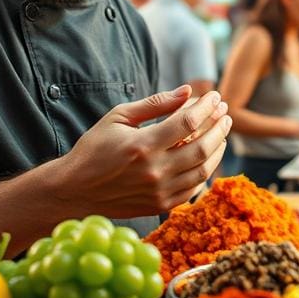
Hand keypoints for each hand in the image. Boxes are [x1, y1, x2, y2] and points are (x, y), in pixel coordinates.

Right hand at [51, 86, 230, 216]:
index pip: (187, 122)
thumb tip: (187, 91)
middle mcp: (154, 171)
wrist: (73, 191)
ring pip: (203, 169)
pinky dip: (206, 170)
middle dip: (219, 125)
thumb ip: (155, 104)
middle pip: (202, 146)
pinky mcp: (160, 206)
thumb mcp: (118, 117)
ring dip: (218, 147)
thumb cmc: (94, 149)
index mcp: (142, 145)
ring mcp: (159, 192)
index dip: (206, 106)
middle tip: (225, 112)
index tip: (214, 95)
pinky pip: (194, 188)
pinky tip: (208, 156)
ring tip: (222, 131)